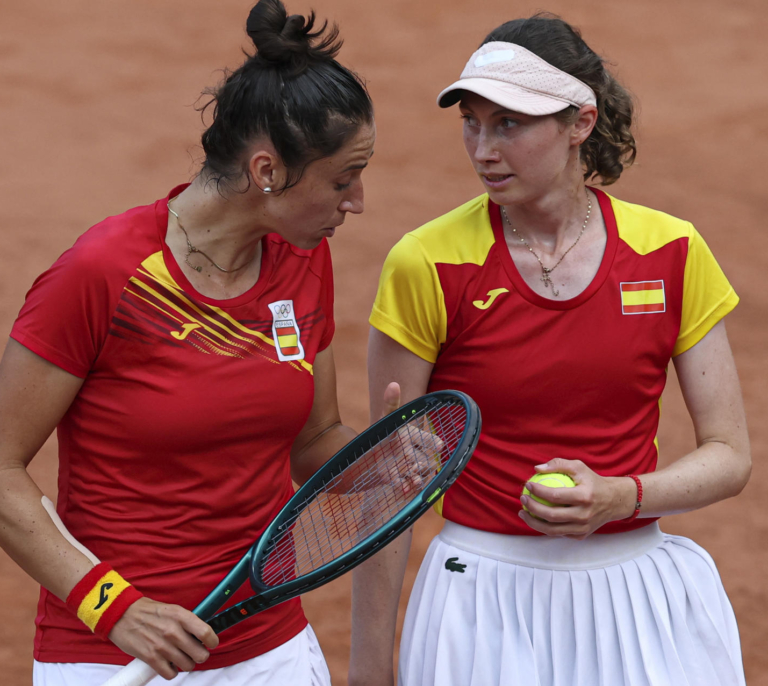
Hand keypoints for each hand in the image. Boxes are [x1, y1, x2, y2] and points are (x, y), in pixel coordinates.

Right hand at [108, 597, 218, 679]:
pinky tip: (168, 664)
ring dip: (185, 664)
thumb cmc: (148, 611)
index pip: (206, 633)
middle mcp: (173, 631)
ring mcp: (162, 646)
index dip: (212, 641)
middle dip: (199, 656)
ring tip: (179, 658)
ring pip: (187, 666)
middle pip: (200, 654)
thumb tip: (202, 634)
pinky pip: (170, 674)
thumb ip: (187, 621)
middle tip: (193, 653)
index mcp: (181, 616)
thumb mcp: (172, 609)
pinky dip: (171, 672)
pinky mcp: (151, 658)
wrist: (122, 614)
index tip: (211, 644)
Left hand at [375, 382, 442, 494]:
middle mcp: (416, 452)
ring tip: (413, 478)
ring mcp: (410, 466)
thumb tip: (393, 384)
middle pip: (425, 459)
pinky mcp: (401, 478)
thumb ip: (391, 404)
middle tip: (416, 465)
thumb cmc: (383, 433)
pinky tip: (403, 486)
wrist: (370, 453)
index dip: (433, 442)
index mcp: (414, 436)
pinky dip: (405, 485)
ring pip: (419, 472)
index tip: (439, 445)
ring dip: (417, 476)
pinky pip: (407, 483)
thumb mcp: (386, 420)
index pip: (428, 439)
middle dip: (423, 463)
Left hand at [518, 458, 636, 539]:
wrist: (614, 501)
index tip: (528, 484)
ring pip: (553, 530)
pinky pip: (559, 533)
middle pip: (552, 516)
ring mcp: (583, 528)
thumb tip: (537, 468)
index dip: (538, 491)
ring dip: (534, 522)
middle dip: (532, 508)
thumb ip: (558, 464)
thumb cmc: (592, 481)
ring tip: (523, 513)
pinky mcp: (582, 535)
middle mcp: (585, 515)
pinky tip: (535, 518)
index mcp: (585, 497)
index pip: (555, 496)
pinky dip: (545, 527)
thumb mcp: (579, 467)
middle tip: (523, 499)